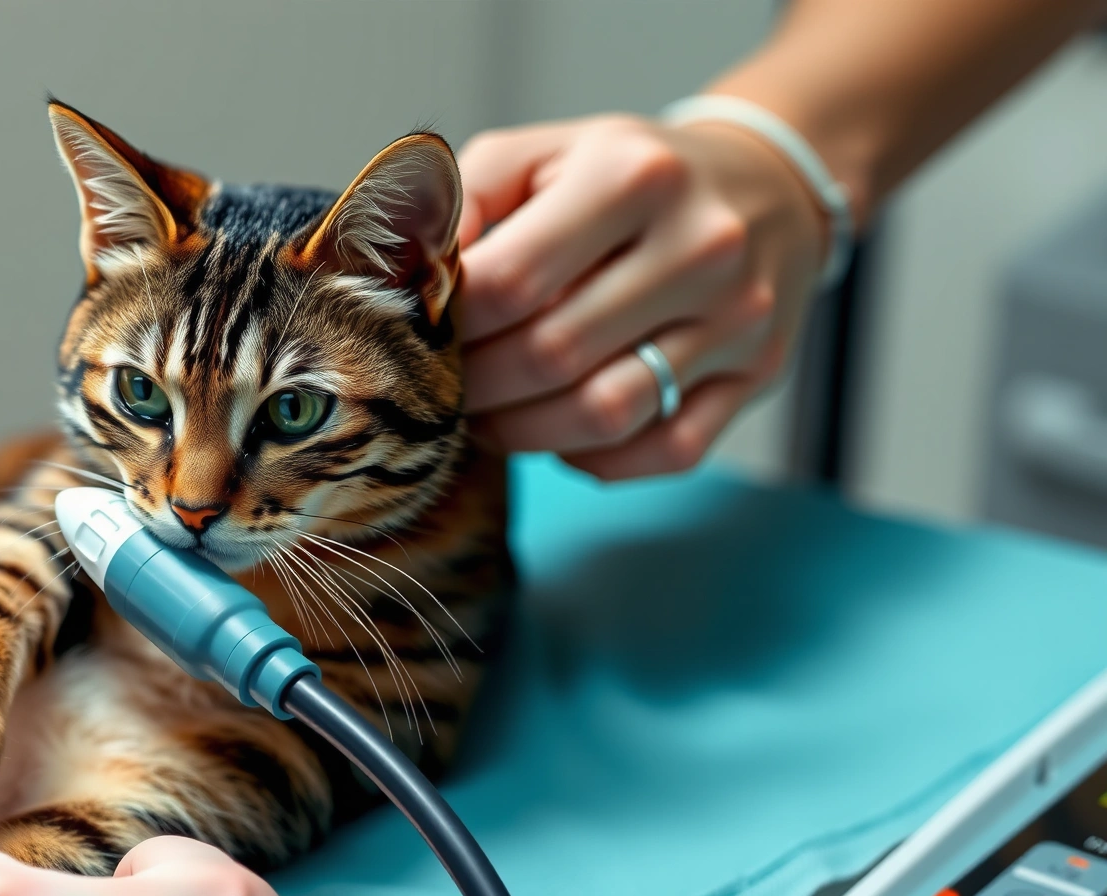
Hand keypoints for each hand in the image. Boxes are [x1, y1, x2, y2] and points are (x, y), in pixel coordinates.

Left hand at [453, 113, 826, 478]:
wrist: (770, 184)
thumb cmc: (633, 176)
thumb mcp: (545, 153)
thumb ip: (464, 198)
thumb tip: (410, 273)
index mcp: (632, 176)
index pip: (510, 281)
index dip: (447, 325)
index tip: (416, 337)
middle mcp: (698, 245)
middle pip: (550, 355)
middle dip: (473, 388)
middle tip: (436, 390)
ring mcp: (737, 317)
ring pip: (602, 414)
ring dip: (522, 433)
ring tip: (485, 417)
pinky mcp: (757, 374)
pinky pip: (663, 450)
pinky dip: (597, 457)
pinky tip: (562, 432)